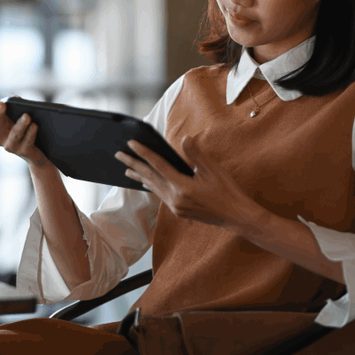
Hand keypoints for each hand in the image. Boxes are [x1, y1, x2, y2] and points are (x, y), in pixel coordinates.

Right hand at [0, 100, 50, 168]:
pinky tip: (34, 125)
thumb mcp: (18, 114)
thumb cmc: (24, 127)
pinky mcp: (23, 152)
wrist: (38, 150)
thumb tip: (17, 100)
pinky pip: (27, 141)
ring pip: (14, 134)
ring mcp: (10, 145)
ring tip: (27, 116)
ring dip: (20, 124)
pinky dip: (31, 133)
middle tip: (1, 104)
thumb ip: (15, 105)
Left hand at [115, 136, 259, 229]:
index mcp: (183, 187)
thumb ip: (196, 154)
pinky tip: (146, 182)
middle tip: (118, 154)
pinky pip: (160, 195)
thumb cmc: (227, 191)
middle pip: (150, 177)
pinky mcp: (178, 211)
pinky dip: (151, 186)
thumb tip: (184, 138)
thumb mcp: (213, 170)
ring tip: (126, 168)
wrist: (236, 216)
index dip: (144, 153)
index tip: (131, 143)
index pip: (158, 166)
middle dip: (133, 164)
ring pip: (153, 187)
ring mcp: (175, 207)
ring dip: (139, 176)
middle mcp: (175, 199)